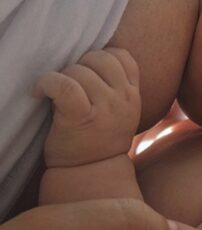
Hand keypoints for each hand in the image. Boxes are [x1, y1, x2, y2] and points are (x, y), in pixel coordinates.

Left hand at [34, 47, 140, 166]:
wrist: (91, 173)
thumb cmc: (98, 138)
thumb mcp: (120, 110)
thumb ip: (115, 85)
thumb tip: (89, 58)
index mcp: (133, 94)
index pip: (122, 56)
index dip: (101, 56)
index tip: (87, 72)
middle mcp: (124, 98)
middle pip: (100, 58)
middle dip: (80, 65)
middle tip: (69, 84)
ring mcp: (107, 108)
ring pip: (80, 70)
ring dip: (62, 77)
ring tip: (55, 94)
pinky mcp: (82, 117)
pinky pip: (65, 85)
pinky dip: (47, 82)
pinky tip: (39, 92)